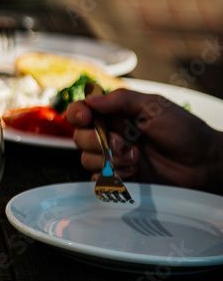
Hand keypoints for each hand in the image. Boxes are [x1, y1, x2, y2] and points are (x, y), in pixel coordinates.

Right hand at [65, 89, 222, 193]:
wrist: (203, 163)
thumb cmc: (184, 131)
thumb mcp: (154, 106)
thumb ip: (121, 100)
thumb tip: (90, 99)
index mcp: (116, 115)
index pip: (82, 112)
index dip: (77, 114)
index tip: (85, 117)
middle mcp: (111, 135)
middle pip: (79, 137)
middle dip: (98, 141)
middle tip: (123, 143)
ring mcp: (114, 158)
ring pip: (87, 159)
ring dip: (110, 160)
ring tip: (137, 159)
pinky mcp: (120, 178)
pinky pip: (98, 180)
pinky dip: (112, 177)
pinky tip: (133, 173)